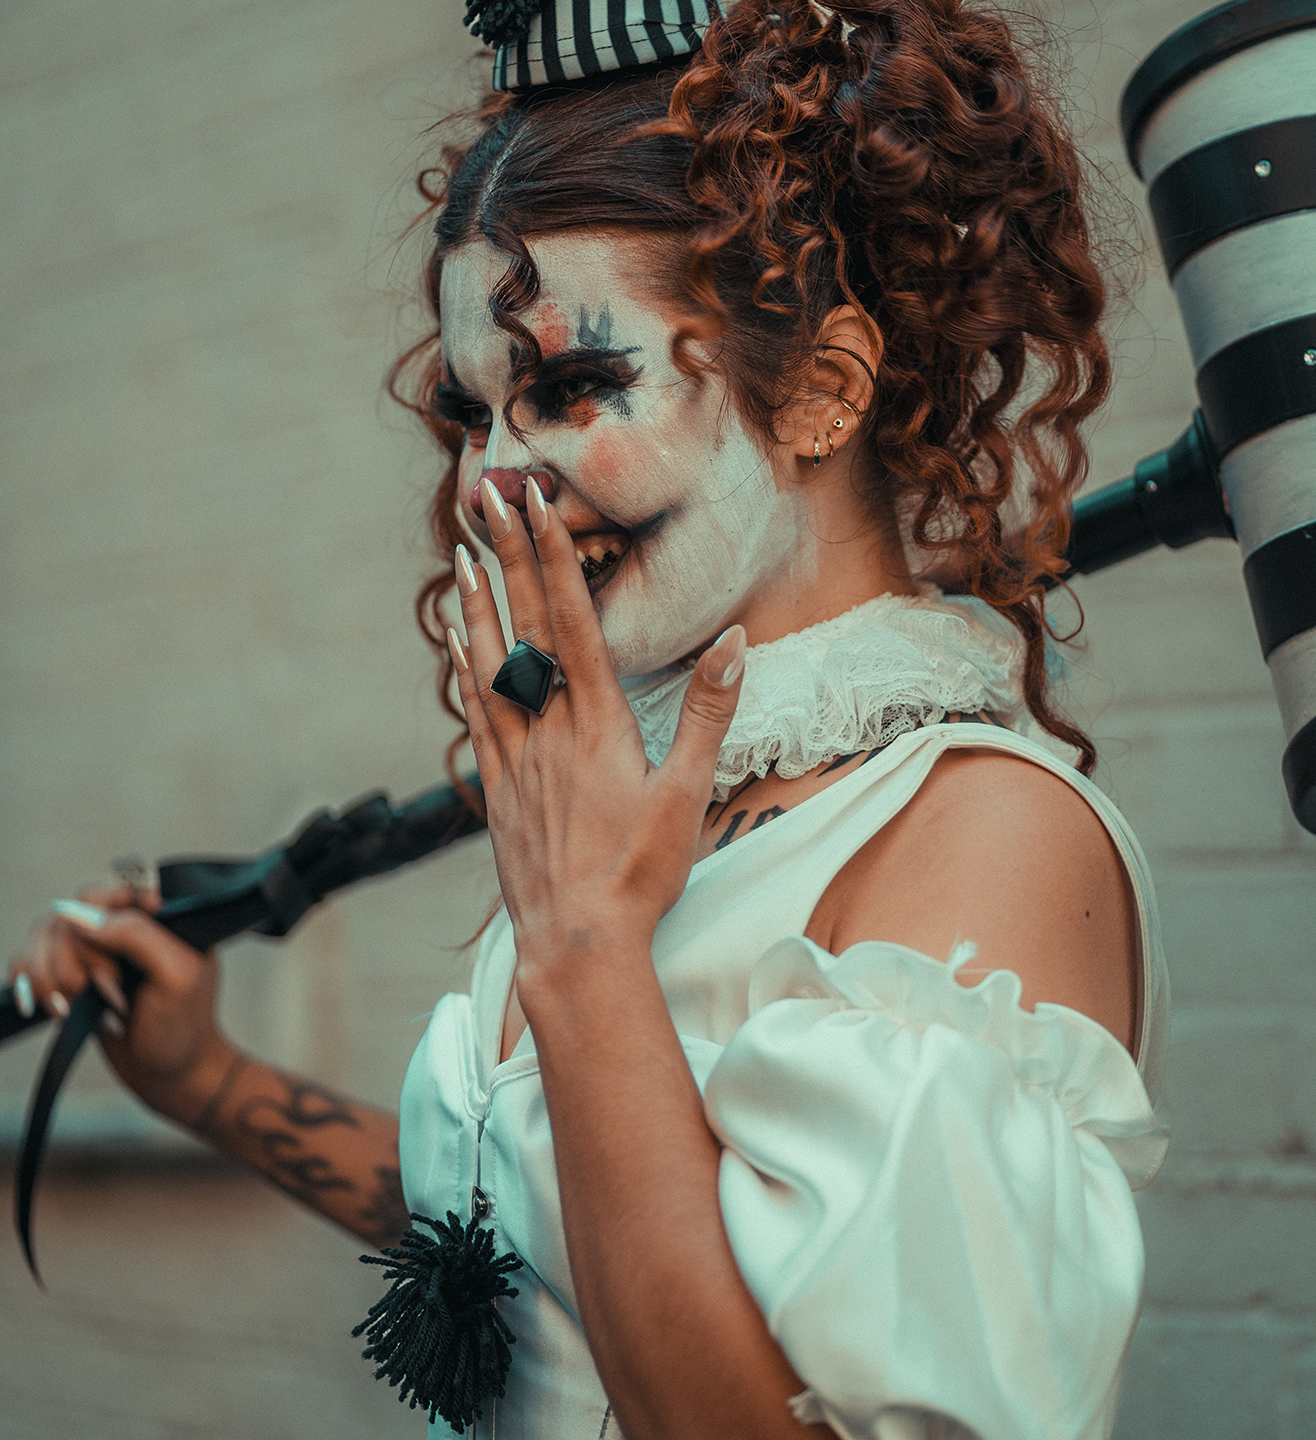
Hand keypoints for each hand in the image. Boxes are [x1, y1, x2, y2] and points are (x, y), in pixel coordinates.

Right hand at [8, 883, 230, 1123]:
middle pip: (70, 914)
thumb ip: (136, 935)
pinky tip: (50, 1007)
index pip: (112, 891)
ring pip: (44, 936)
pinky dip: (31, 982)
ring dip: (52, 976)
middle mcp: (124, 927)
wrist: (169, 1077)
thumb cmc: (183, 1028)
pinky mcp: (71, 978)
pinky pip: (29, 961)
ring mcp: (95, 953)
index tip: (112, 962)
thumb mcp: (176, 976)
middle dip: (76, 959)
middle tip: (104, 992)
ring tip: (74, 1008)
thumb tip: (77, 914)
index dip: (100, 920)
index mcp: (159, 916)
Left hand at [449, 476, 745, 974]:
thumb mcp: (689, 793)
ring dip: (477, 604)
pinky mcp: (498, 790)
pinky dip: (466, 670)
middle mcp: (549, 728)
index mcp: (598, 721)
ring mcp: (516, 758)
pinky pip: (477, 714)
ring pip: (489, 664)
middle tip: (490, 496)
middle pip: (526, 626)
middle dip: (510, 556)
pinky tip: (457, 646)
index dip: (554, 554)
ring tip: (460, 556)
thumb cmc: (640, 872)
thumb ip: (709, 712)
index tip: (536, 502)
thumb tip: (734, 641)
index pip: (572, 618)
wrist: (576, 944)